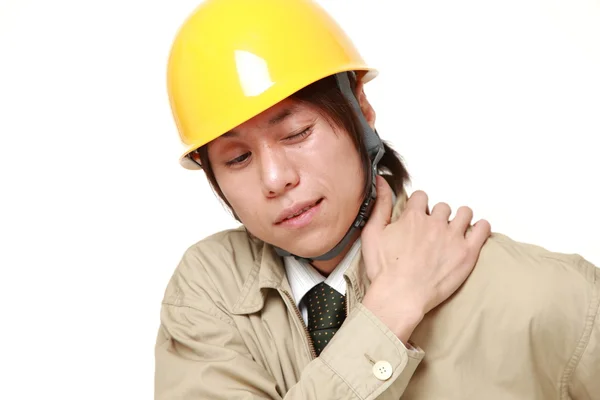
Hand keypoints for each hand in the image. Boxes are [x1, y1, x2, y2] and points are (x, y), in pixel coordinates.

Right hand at [361, 176, 490, 342]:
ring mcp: (452, 237)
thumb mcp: (372, 234)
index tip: (418, 215)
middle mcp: (434, 223)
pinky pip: (482, 230)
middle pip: (442, 207)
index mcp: (412, 217)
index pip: (421, 197)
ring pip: (464, 213)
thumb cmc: (385, 271)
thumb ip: (380, 205)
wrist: (400, 296)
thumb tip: (381, 181)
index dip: (419, 205)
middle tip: (433, 230)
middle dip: (438, 215)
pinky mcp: (467, 253)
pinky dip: (481, 227)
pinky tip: (476, 231)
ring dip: (460, 218)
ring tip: (454, 229)